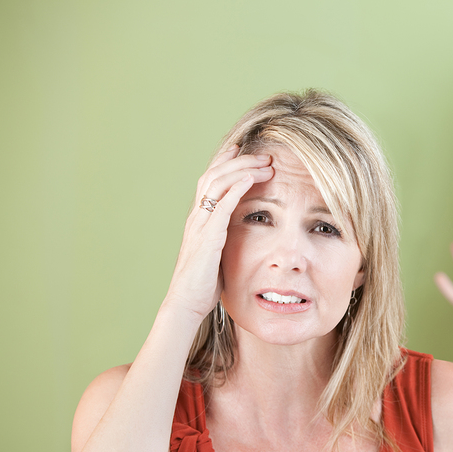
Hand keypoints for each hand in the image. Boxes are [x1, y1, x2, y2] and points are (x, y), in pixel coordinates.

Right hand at [163, 146, 273, 319]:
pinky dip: (236, 189)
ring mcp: (200, 225)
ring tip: (265, 164)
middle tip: (264, 155)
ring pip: (218, 184)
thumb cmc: (203, 283)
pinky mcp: (208, 237)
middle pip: (215, 175)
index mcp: (199, 219)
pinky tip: (251, 179)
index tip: (244, 149)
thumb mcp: (216, 253)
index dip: (225, 162)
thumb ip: (223, 237)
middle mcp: (197, 217)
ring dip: (243, 170)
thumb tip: (237, 231)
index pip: (210, 180)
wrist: (187, 302)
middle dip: (240, 161)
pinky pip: (222, 206)